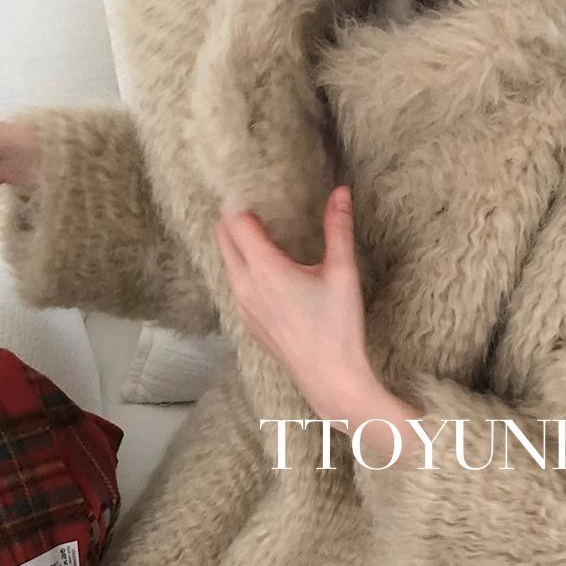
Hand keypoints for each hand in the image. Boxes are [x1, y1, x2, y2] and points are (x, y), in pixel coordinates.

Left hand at [215, 185, 422, 460]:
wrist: (330, 379)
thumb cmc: (338, 328)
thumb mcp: (342, 274)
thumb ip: (338, 229)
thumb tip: (341, 192)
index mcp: (264, 268)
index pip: (236, 220)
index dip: (241, 199)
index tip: (255, 187)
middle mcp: (244, 285)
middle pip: (223, 238)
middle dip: (234, 217)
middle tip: (257, 204)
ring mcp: (242, 307)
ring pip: (227, 263)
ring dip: (238, 244)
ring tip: (264, 233)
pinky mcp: (249, 323)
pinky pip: (236, 286)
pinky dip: (244, 269)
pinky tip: (269, 272)